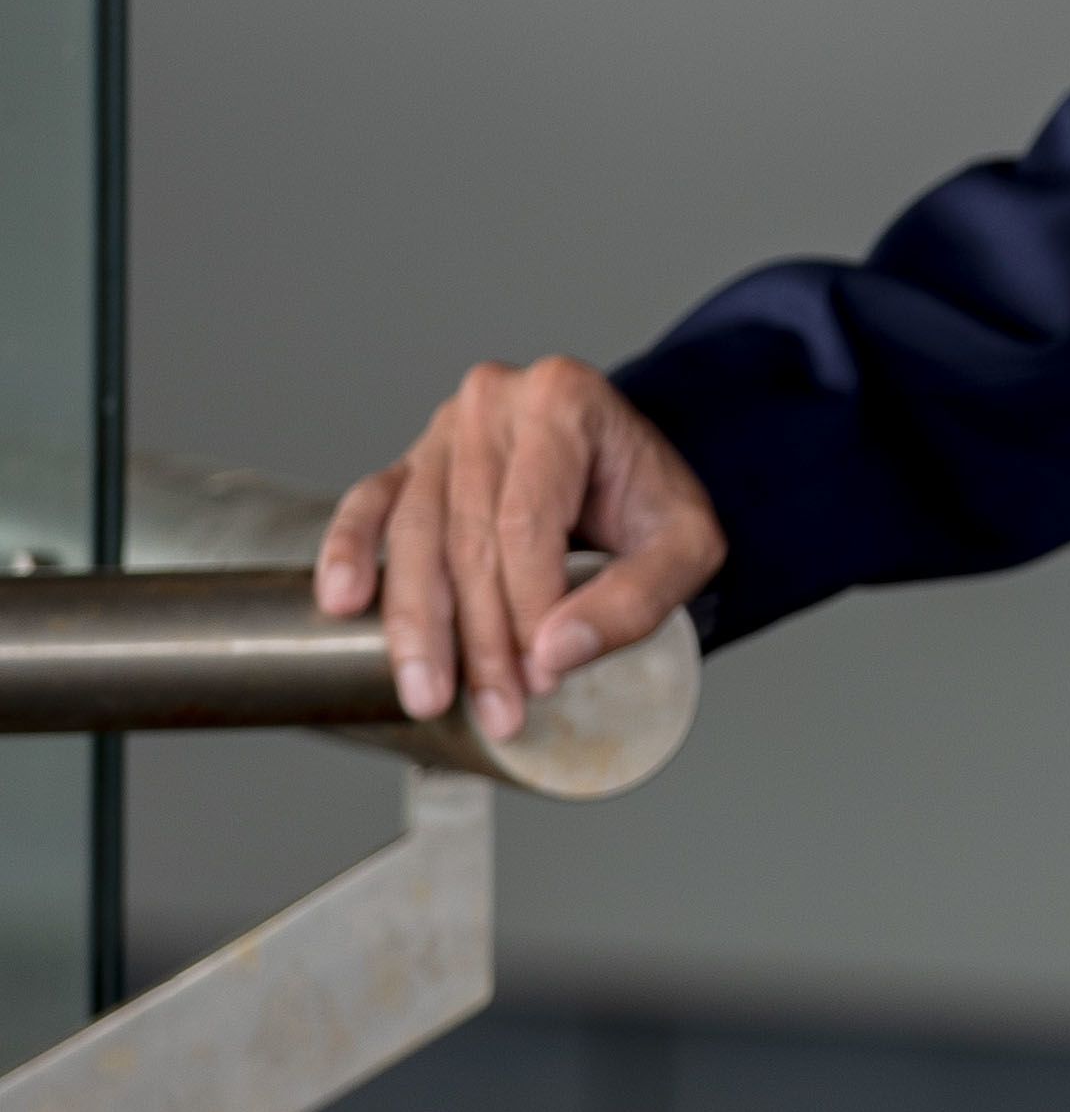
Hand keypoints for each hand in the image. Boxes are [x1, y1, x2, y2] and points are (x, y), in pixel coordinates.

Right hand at [316, 358, 724, 748]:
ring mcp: (445, 430)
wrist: (630, 468)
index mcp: (564, 400)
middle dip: (479, 637)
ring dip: (417, 624)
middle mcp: (494, 402)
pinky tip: (341, 601)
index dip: (529, 610)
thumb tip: (556, 651)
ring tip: (427, 694)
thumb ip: (637, 598)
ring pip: (415, 535)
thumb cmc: (653, 502)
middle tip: (496, 711)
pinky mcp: (412, 462)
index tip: (543, 678)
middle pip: (469, 536)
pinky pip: (369, 504)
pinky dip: (347, 551)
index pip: (528, 523)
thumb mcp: (686, 546)